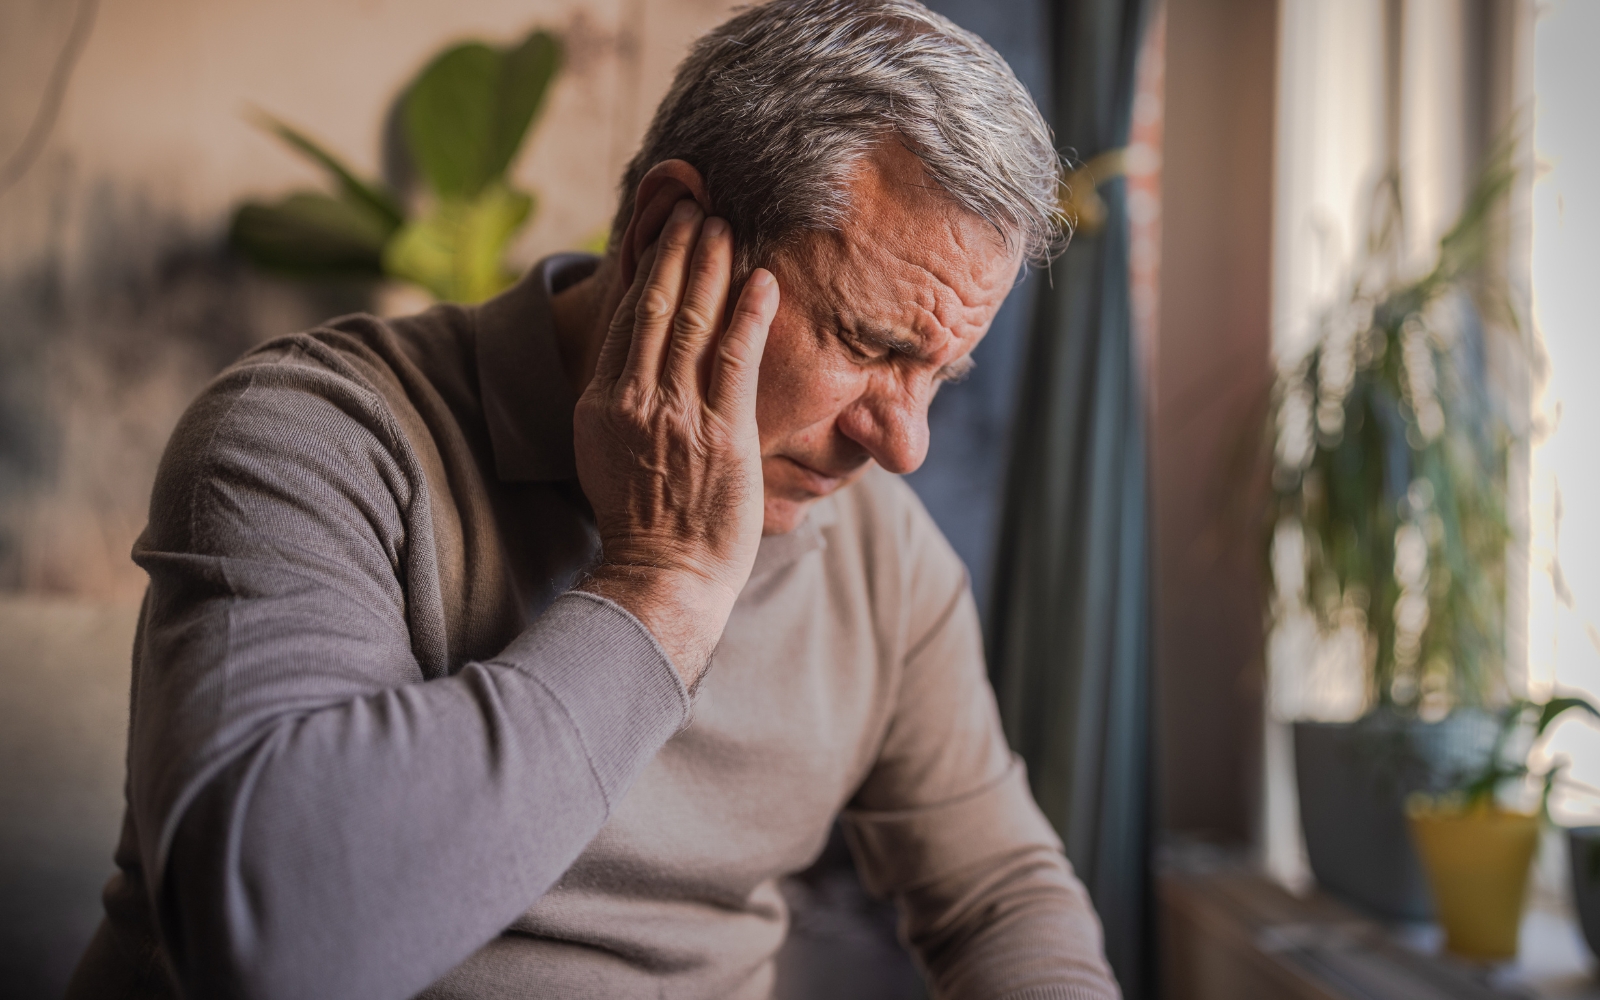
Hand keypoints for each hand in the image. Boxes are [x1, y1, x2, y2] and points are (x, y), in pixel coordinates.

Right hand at [573, 200, 778, 687]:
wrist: (662, 578)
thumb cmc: (643, 523)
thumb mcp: (608, 455)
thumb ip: (620, 404)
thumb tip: (635, 365)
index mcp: (601, 403)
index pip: (627, 318)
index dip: (647, 266)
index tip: (662, 227)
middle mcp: (634, 401)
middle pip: (656, 306)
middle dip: (677, 249)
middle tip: (697, 206)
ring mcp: (677, 416)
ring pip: (694, 322)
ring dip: (712, 266)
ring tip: (726, 225)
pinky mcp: (722, 435)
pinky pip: (735, 360)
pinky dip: (749, 315)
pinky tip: (763, 281)